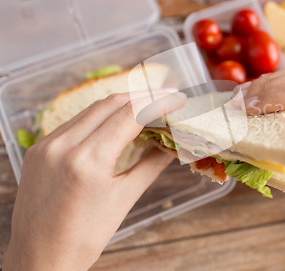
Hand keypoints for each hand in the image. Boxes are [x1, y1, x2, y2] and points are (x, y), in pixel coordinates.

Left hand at [3, 91, 185, 270]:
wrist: (39, 259)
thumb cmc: (84, 237)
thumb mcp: (124, 199)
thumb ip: (151, 164)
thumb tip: (171, 144)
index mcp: (88, 160)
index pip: (131, 114)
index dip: (159, 102)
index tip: (179, 99)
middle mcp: (64, 145)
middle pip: (111, 102)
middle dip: (143, 96)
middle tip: (168, 98)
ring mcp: (47, 145)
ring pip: (92, 108)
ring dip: (122, 103)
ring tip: (147, 107)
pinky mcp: (38, 149)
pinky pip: (75, 122)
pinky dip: (100, 116)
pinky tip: (116, 122)